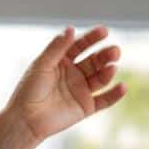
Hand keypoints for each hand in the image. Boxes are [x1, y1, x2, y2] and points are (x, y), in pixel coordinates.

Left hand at [6, 25, 126, 143]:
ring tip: (112, 67)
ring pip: (100, 78)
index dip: (92, 38)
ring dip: (108, 72)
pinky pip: (105, 100)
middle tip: (114, 50)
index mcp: (61, 61)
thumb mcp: (42, 65)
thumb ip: (57, 48)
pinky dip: (115, 94)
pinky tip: (123, 87)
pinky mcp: (86, 107)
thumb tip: (71, 28)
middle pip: (94, 61)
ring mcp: (81, 90)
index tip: (104, 31)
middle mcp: (73, 74)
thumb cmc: (29, 90)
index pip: (80, 46)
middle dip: (105, 55)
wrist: (26, 120)